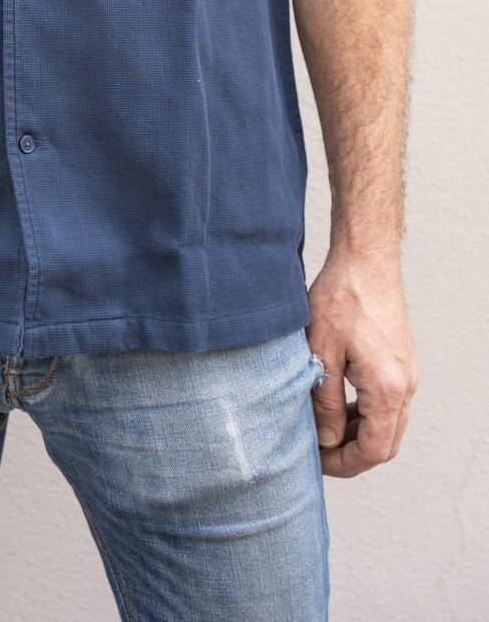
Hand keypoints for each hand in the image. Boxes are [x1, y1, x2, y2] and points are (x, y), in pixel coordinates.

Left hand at [307, 252, 418, 477]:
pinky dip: (365, 412)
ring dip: (357, 432)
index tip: (317, 462)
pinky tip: (337, 404)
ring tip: (322, 427)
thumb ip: (325, 401)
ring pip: (388, 423)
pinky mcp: (399, 362)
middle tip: (318, 452)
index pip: (373, 449)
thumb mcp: (321, 352)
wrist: (365, 260)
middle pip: (385, 442)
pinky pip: (388, 402)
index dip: (344, 463)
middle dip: (351, 454)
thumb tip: (326, 439)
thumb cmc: (342, 298)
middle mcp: (405, 385)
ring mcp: (406, 373)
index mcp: (388, 388)